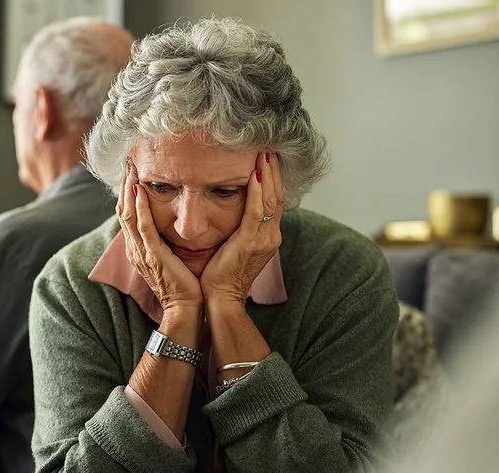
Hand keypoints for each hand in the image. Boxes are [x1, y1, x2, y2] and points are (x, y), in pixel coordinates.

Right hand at [117, 159, 202, 310]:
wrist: (186, 307)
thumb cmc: (184, 284)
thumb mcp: (170, 257)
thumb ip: (166, 240)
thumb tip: (172, 222)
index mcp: (138, 249)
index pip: (127, 214)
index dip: (126, 192)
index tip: (131, 171)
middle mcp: (135, 249)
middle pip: (122, 211)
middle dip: (124, 186)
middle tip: (127, 162)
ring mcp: (142, 252)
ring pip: (128, 216)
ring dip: (128, 191)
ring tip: (130, 169)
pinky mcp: (153, 255)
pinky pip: (142, 228)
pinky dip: (139, 208)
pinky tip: (139, 191)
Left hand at [200, 152, 283, 306]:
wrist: (221, 298)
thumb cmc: (221, 273)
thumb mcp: (235, 245)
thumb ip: (240, 227)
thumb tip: (233, 207)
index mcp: (267, 236)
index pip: (274, 201)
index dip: (273, 179)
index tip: (268, 158)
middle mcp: (271, 236)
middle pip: (277, 196)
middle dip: (273, 171)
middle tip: (269, 147)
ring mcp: (264, 240)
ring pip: (271, 200)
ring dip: (267, 175)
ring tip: (264, 153)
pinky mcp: (251, 243)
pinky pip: (257, 212)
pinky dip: (257, 192)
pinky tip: (254, 175)